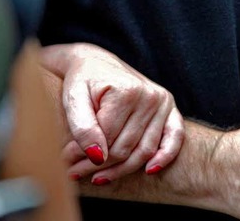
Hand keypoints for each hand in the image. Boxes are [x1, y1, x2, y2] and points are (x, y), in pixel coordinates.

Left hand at [41, 43, 183, 183]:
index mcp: (126, 91)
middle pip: (125, 148)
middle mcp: (149, 96)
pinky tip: (149, 171)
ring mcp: (162, 102)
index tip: (65, 163)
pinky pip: (175, 137)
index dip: (84, 156)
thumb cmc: (82, 81)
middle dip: (99, 166)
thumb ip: (82, 128)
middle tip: (75, 173)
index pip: (106, 139)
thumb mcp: (73, 100)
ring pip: (144, 151)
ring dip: (121, 170)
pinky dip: (164, 157)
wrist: (97, 63)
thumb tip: (97, 157)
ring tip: (97, 177)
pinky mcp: (170, 108)